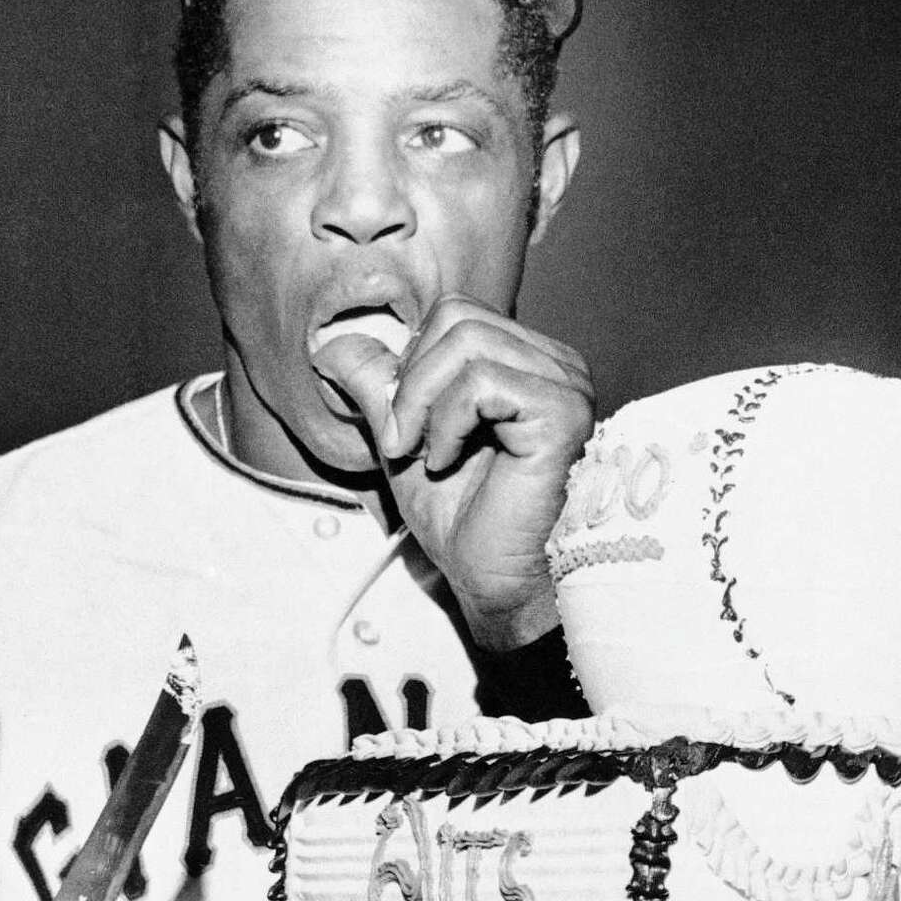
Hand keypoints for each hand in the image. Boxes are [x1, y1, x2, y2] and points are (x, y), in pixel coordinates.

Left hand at [312, 296, 593, 649]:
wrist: (498, 586)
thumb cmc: (467, 526)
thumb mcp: (404, 443)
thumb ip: (378, 390)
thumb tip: (335, 344)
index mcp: (527, 365)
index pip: (454, 314)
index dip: (410, 364)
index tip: (399, 430)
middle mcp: (555, 366)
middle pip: (457, 316)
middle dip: (410, 381)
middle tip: (403, 443)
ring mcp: (566, 385)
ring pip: (466, 342)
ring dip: (423, 403)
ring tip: (425, 455)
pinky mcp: (562, 413)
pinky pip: (483, 381)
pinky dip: (448, 421)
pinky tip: (449, 462)